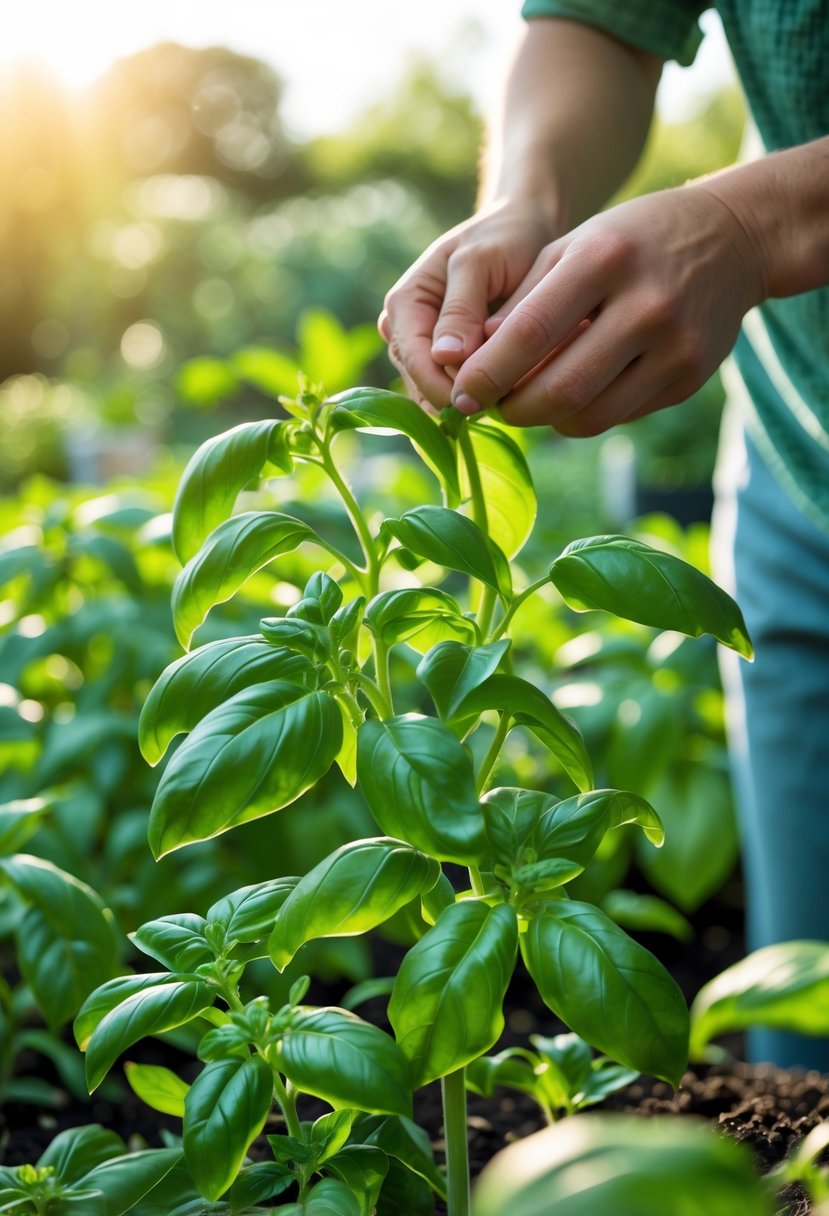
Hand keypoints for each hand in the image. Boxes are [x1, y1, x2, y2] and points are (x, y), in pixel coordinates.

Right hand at [378, 201, 557, 410]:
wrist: (522, 230)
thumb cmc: (502, 238)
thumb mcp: (481, 263)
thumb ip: (461, 309)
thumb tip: (444, 357)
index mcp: (405, 302)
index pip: (413, 359)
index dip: (441, 387)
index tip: (478, 403)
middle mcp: (404, 327)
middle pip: (420, 381)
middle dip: (454, 395)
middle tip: (500, 403)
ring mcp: (422, 345)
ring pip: (433, 391)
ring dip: (465, 398)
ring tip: (504, 397)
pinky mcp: (444, 358)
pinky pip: (451, 388)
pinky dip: (474, 393)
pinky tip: (502, 394)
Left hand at [449, 183, 768, 434]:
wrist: (731, 239)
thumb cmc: (630, 241)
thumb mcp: (573, 245)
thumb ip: (522, 301)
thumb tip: (472, 360)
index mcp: (605, 259)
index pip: (531, 333)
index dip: (488, 373)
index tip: (461, 394)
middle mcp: (647, 305)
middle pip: (561, 388)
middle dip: (514, 409)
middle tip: (491, 408)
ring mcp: (676, 347)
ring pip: (590, 415)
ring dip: (546, 420)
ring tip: (527, 403)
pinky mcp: (691, 377)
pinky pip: (620, 415)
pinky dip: (583, 414)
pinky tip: (572, 395)